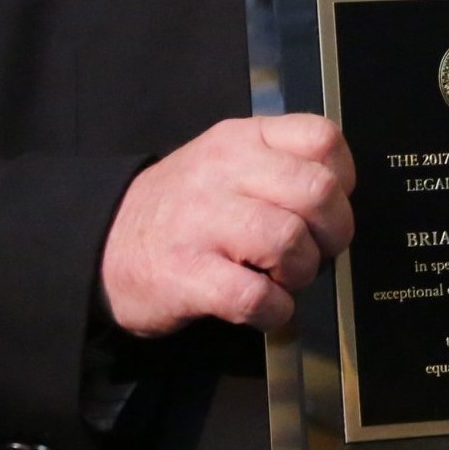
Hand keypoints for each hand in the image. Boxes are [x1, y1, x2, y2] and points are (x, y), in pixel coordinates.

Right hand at [100, 114, 354, 336]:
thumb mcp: (226, 162)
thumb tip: (340, 197)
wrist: (105, 243)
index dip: (343, 179)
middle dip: (334, 233)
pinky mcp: (187, 275)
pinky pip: (256, 296)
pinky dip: (274, 311)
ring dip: (301, 273)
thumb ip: (279, 164)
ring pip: (290, 241)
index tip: (330, 206)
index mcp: (242, 139)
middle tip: (316, 251)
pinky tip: (263, 307)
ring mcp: (202, 222)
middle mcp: (223, 171)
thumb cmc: (183, 207)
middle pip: (317, 192)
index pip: (322, 138)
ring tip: (283, 280)